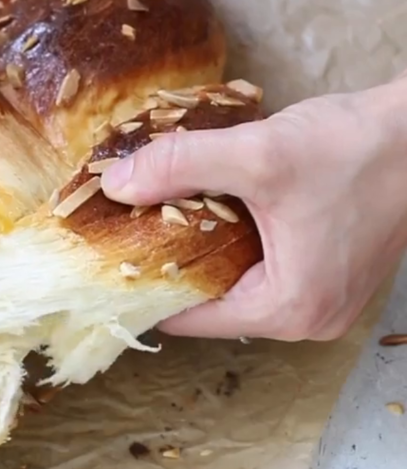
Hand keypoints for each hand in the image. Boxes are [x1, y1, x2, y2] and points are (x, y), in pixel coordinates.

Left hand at [101, 82, 406, 341]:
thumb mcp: (257, 155)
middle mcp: (310, 318)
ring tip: (172, 210)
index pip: (193, 318)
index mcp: (289, 309)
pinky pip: (271, 269)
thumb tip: (117, 184)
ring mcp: (328, 298)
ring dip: (211, 248)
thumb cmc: (355, 149)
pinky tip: (224, 205)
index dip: (148, 285)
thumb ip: (180, 166)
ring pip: (244, 283)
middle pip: (217, 301)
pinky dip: (244, 242)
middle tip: (135, 223)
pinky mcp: (337, 273)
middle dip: (176, 262)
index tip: (113, 255)